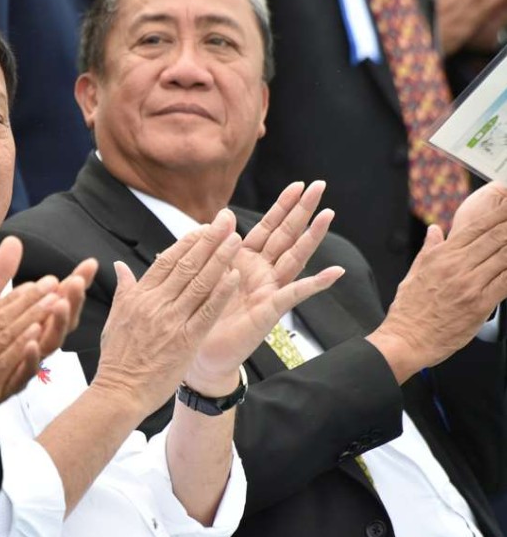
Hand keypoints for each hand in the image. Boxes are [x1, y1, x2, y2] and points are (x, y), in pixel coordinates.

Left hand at [0, 237, 97, 391]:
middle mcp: (33, 342)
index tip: (89, 264)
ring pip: (49, 344)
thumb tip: (14, 240)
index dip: (76, 283)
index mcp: (30, 323)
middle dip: (72, 301)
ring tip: (59, 304)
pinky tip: (31, 341)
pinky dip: (30, 357)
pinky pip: (26, 372)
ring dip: (56, 324)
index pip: (59, 299)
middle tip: (76, 282)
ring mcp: (24, 363)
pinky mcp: (10, 383)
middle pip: (62, 321)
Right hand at [91, 209, 241, 415]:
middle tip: (227, 220)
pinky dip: (221, 293)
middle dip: (209, 240)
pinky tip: (235, 276)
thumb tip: (119, 265)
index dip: (187, 242)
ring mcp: (171, 321)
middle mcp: (155, 304)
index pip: (166, 260)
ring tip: (237, 240)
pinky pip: (207, 312)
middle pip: (186, 264)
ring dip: (221, 259)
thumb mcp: (114, 318)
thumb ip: (123, 289)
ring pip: (199, 283)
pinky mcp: (185, 340)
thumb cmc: (117, 358)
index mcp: (138, 297)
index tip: (204, 227)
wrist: (119, 392)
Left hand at [185, 182, 343, 392]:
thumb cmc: (203, 313)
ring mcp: (269, 290)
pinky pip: (294, 294)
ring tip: (328, 214)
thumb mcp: (203, 274)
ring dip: (311, 236)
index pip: (268, 227)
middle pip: (286, 235)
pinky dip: (315, 284)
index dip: (282, 206)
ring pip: (294, 257)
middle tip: (320, 185)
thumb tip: (214, 220)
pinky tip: (335, 272)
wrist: (200, 352)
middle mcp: (262, 272)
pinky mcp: (269, 310)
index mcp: (245, 261)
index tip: (297, 184)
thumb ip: (211, 249)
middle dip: (302, 210)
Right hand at [368, 181, 506, 381]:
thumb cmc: (409, 310)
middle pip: (496, 238)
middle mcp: (457, 266)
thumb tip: (436, 230)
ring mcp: (470, 284)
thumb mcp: (414, 273)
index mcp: (441, 256)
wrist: (406, 339)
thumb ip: (429, 249)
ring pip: (505, 257)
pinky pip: (506, 282)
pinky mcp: (480, 303)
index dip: (499, 214)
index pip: (477, 227)